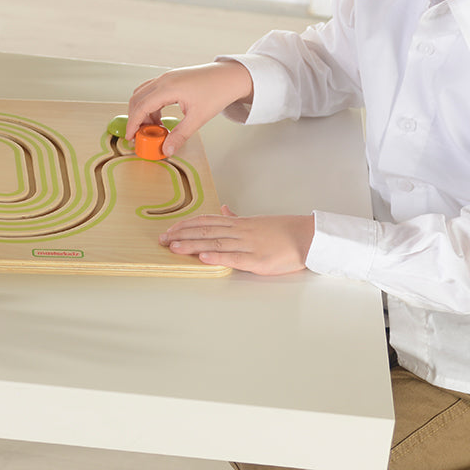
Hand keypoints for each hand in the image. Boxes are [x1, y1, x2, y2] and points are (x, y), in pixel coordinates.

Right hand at [126, 61, 253, 155]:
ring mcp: (167, 77)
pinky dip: (151, 105)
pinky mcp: (171, 78)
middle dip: (135, 118)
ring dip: (143, 111)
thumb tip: (167, 149)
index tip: (130, 137)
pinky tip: (160, 118)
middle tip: (140, 135)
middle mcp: (164, 80)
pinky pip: (152, 91)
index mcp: (168, 87)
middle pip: (137, 99)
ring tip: (153, 129)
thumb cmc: (217, 92)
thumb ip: (180, 134)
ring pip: (143, 94)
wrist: (231, 76)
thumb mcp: (198, 117)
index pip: (141, 106)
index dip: (133, 123)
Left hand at [159, 205, 314, 273]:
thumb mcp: (256, 221)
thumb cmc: (283, 231)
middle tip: (162, 240)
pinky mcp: (258, 260)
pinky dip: (217, 257)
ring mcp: (248, 245)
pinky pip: (234, 258)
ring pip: (215, 243)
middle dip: (182, 235)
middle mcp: (240, 232)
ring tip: (173, 247)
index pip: (206, 221)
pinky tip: (202, 257)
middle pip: (205, 231)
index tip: (169, 229)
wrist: (307, 237)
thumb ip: (237, 218)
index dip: (186, 224)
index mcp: (239, 224)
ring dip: (192, 245)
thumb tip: (224, 209)